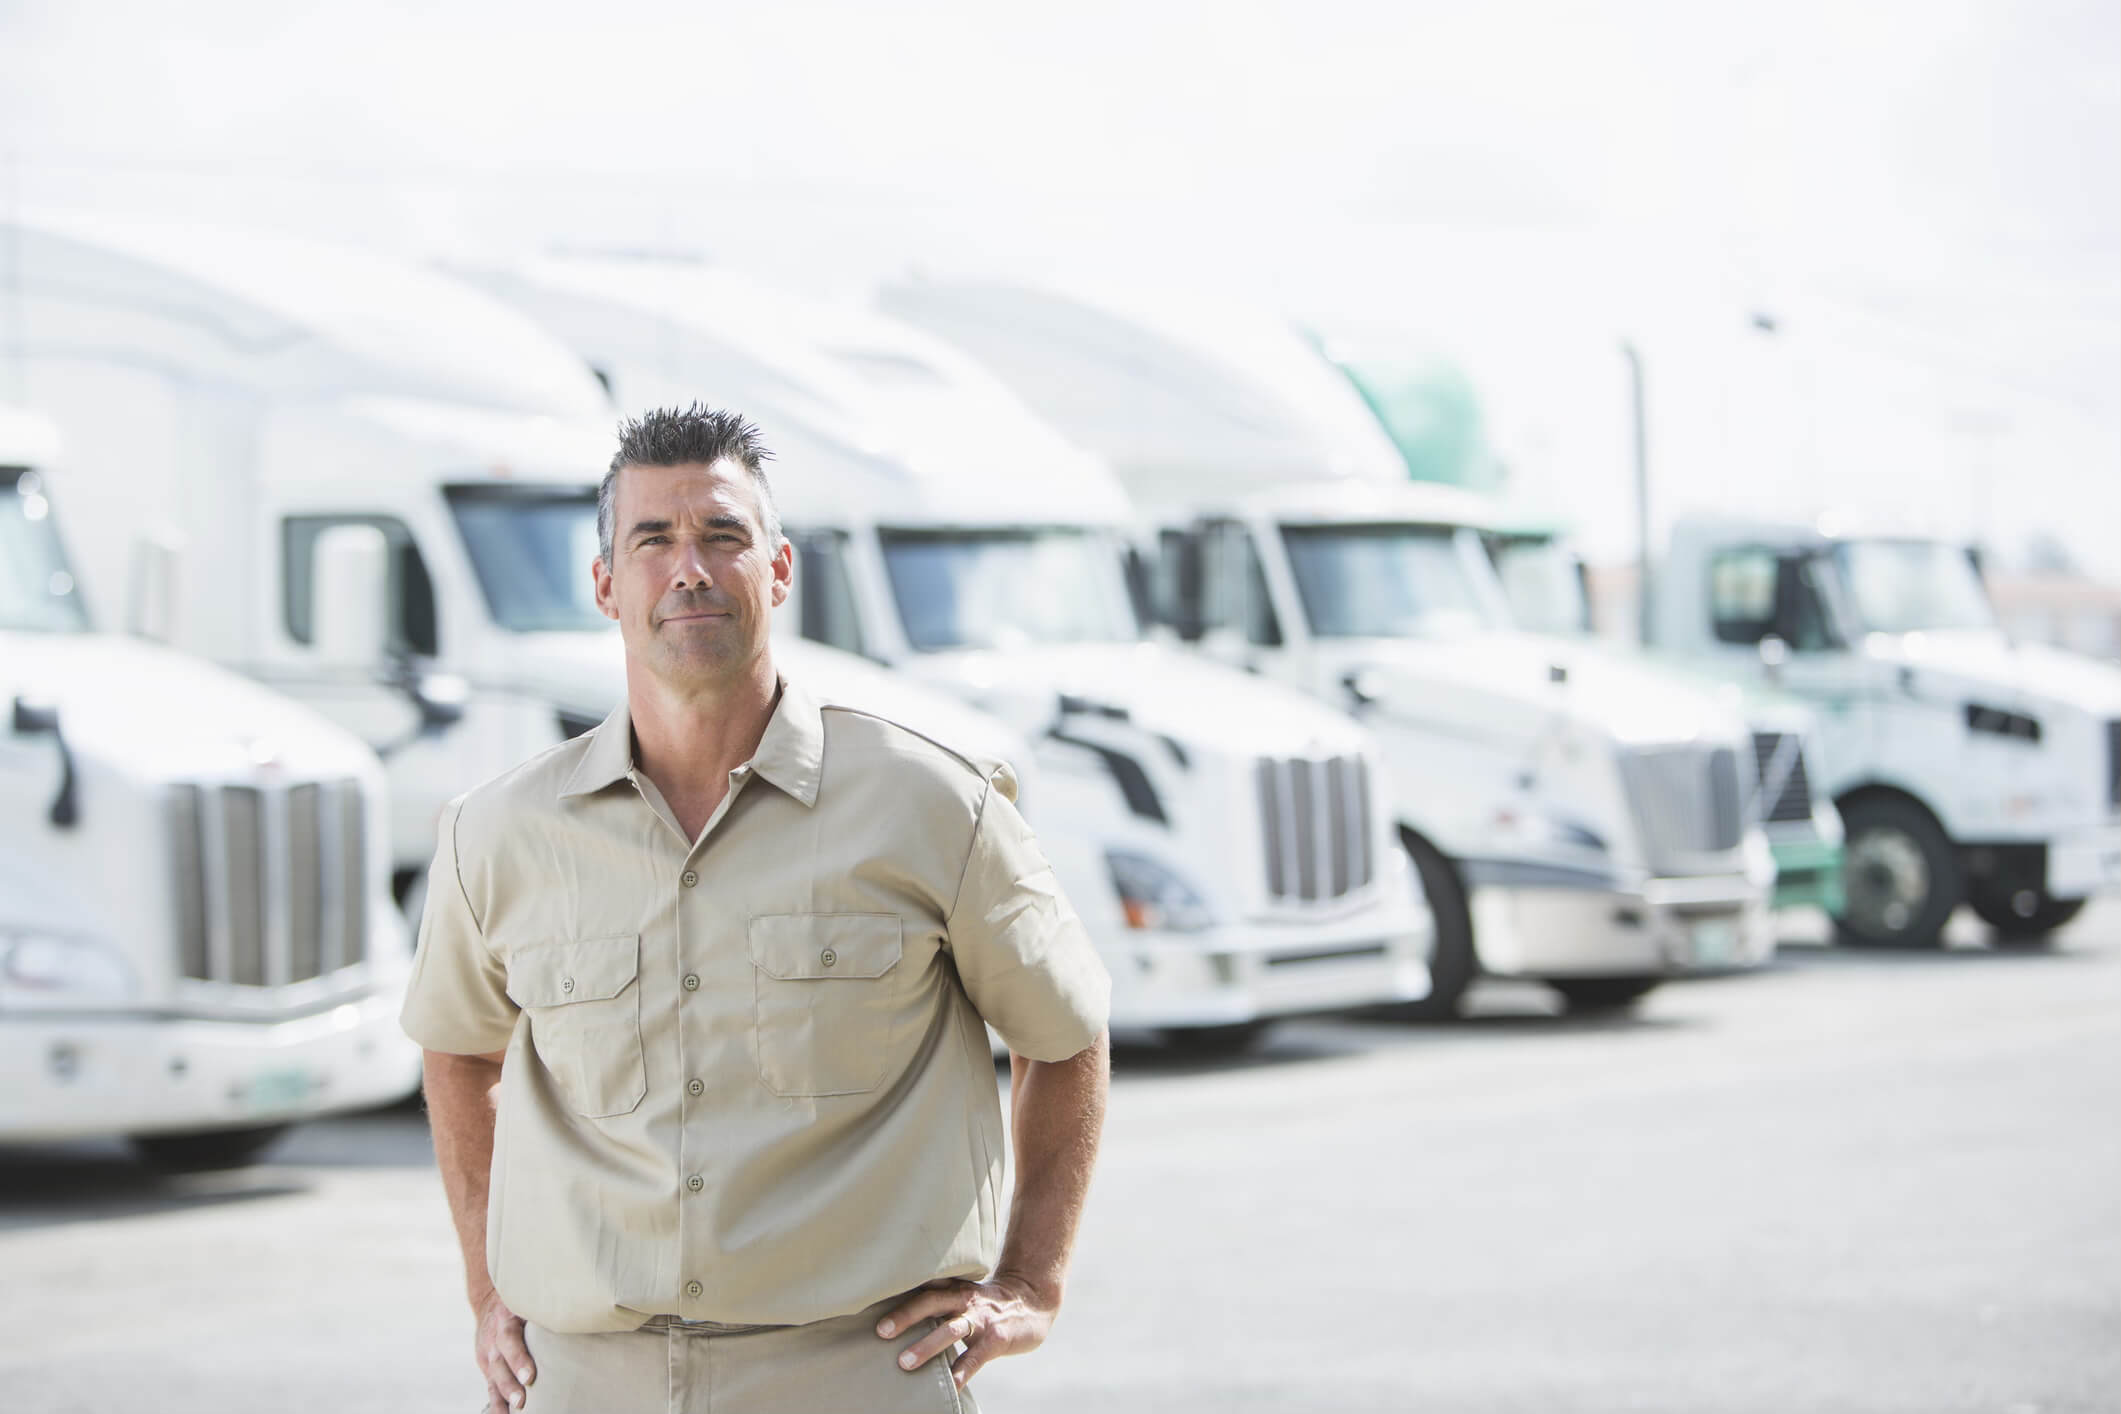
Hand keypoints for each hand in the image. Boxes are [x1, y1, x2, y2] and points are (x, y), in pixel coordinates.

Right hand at [475, 1290, 536, 1411]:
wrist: (491, 1304)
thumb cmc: (523, 1303)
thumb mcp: (530, 1300)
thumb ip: (546, 1308)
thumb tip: (580, 1313)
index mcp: (506, 1318)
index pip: (509, 1337)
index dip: (518, 1357)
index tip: (529, 1376)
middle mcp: (493, 1338)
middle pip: (499, 1362)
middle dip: (510, 1383)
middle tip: (522, 1400)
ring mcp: (488, 1354)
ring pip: (493, 1377)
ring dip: (504, 1396)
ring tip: (517, 1409)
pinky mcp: (487, 1367)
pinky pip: (490, 1387)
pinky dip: (496, 1403)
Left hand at [875, 1274, 1057, 1389]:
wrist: (1033, 1300)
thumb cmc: (987, 1302)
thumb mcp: (961, 1293)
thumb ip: (935, 1300)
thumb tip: (894, 1316)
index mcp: (952, 1287)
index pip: (921, 1286)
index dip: (897, 1291)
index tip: (870, 1299)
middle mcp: (964, 1298)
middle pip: (930, 1302)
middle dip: (905, 1316)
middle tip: (880, 1332)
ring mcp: (981, 1318)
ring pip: (951, 1328)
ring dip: (926, 1345)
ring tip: (904, 1363)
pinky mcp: (997, 1338)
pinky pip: (976, 1357)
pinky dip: (962, 1371)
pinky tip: (951, 1386)